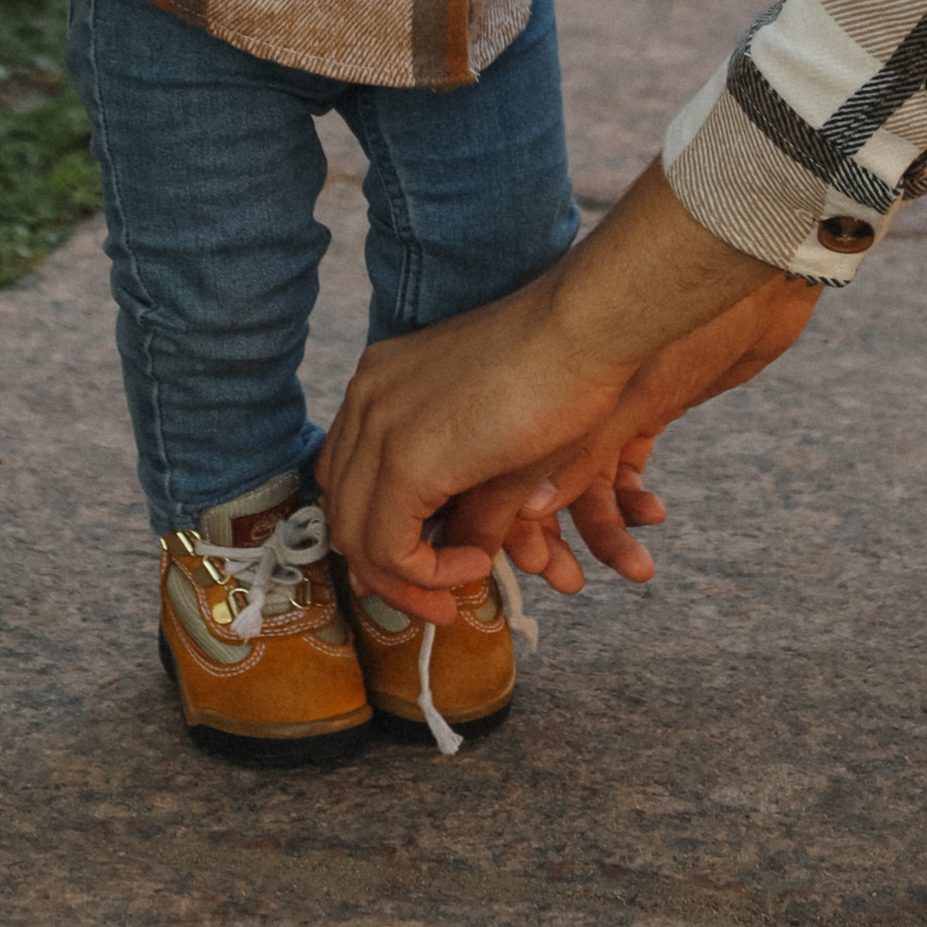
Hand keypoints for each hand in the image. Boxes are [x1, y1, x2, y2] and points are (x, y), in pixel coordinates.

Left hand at [318, 163, 808, 620]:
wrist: (584, 329)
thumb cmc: (560, 367)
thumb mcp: (496, 440)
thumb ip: (468, 495)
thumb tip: (464, 554)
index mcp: (382, 382)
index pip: (348, 475)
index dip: (378, 531)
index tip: (423, 566)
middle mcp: (366, 397)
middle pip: (342, 508)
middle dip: (385, 568)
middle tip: (433, 597)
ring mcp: (378, 424)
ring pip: (355, 536)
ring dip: (405, 580)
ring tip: (457, 593)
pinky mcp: (405, 458)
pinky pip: (388, 547)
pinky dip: (425, 574)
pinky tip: (475, 566)